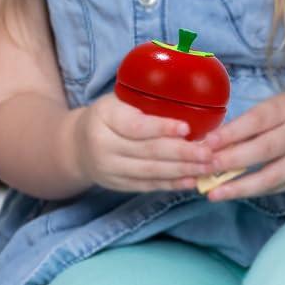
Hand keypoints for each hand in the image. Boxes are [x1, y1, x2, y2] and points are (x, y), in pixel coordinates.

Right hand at [74, 92, 212, 192]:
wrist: (76, 146)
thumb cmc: (106, 117)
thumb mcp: (116, 101)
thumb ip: (143, 101)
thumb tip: (189, 98)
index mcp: (104, 116)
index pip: (135, 125)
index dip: (161, 127)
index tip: (187, 128)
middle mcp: (103, 145)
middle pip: (148, 151)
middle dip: (182, 153)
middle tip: (208, 152)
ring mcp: (109, 169)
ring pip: (151, 171)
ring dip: (182, 170)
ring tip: (207, 167)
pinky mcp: (118, 185)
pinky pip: (148, 185)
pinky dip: (172, 184)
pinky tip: (191, 180)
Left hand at [203, 93, 284, 199]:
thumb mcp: (273, 107)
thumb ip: (246, 123)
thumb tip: (210, 143)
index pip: (257, 121)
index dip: (232, 133)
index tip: (208, 143)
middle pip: (264, 150)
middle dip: (232, 161)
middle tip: (204, 168)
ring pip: (271, 177)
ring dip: (239, 187)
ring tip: (213, 193)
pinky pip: (276, 188)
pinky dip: (252, 192)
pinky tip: (232, 194)